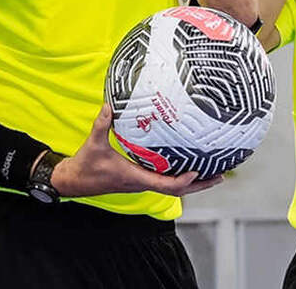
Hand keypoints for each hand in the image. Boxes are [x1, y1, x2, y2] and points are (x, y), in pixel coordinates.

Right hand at [51, 104, 221, 197]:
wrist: (74, 182)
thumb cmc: (86, 166)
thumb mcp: (93, 143)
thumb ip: (101, 124)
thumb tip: (109, 105)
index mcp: (135, 178)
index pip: (166, 185)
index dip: (184, 181)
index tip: (198, 171)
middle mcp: (142, 184)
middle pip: (178, 191)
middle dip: (200, 185)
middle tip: (221, 176)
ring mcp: (142, 183)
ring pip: (174, 188)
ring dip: (194, 182)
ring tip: (213, 171)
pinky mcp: (139, 180)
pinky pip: (165, 181)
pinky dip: (180, 177)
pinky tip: (187, 165)